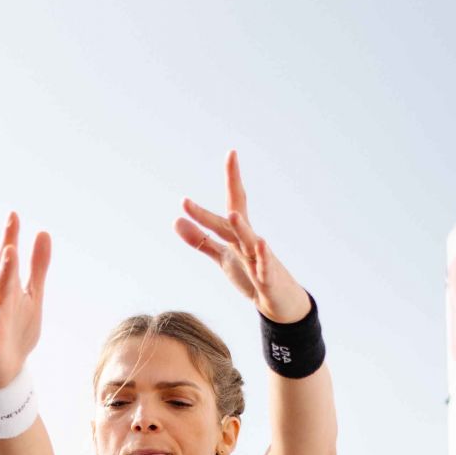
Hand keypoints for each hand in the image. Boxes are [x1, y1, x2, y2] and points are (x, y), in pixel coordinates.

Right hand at [0, 211, 51, 387]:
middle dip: (5, 266)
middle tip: (9, 248)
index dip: (12, 239)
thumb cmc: (20, 327)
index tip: (13, 215)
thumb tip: (43, 231)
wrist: (10, 367)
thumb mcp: (33, 294)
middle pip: (2, 281)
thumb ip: (38, 265)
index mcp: (10, 290)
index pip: (10, 262)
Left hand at [175, 151, 311, 323]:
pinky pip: (264, 267)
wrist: (279, 301)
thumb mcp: (222, 256)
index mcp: (238, 234)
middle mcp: (249, 241)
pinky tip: (261, 244)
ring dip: (241, 227)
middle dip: (227, 194)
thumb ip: (200, 239)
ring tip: (233, 214)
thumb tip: (176, 220)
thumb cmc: (251, 275)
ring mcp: (260, 258)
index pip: (234, 201)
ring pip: (249, 240)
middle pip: (234, 217)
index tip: (232, 153)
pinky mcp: (267, 279)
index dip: (232, 178)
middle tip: (221, 169)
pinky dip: (262, 257)